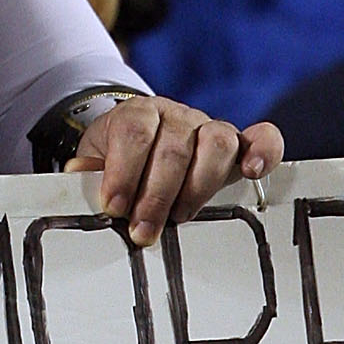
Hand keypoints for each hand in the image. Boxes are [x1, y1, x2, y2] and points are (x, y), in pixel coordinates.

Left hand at [68, 96, 283, 247]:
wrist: (141, 142)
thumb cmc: (120, 159)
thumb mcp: (96, 163)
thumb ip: (89, 171)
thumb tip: (79, 176)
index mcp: (138, 113)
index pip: (133, 132)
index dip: (123, 171)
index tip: (114, 206)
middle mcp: (177, 115)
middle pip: (173, 147)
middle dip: (156, 195)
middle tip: (142, 231)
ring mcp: (209, 127)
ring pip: (215, 143)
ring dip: (197, 187)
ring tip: (180, 217)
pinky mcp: (238, 145)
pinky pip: (262, 138)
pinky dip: (264, 151)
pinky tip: (253, 172)